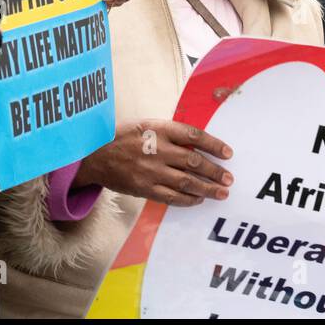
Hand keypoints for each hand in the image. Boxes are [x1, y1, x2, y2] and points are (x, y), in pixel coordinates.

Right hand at [73, 119, 232, 204]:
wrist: (94, 155)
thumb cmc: (123, 137)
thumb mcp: (146, 125)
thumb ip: (170, 133)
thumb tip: (199, 143)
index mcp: (158, 129)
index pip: (193, 135)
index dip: (213, 144)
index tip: (228, 153)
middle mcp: (156, 149)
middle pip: (193, 161)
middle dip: (215, 171)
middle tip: (229, 178)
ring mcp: (150, 170)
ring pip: (186, 181)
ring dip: (207, 188)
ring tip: (222, 192)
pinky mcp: (144, 188)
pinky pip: (171, 197)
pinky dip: (188, 199)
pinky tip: (199, 200)